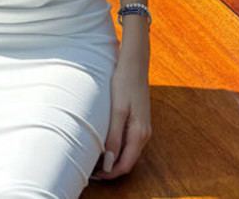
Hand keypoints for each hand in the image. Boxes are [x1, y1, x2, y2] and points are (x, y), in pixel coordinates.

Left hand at [93, 49, 150, 179]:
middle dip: (112, 168)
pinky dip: (119, 147)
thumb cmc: (125, 83)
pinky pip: (130, 142)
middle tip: (93, 169)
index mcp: (139, 133)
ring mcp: (144, 127)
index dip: (110, 173)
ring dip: (115, 158)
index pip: (125, 164)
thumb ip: (114, 137)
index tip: (95, 175)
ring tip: (97, 158)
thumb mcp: (117, 110)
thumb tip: (110, 163)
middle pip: (129, 160)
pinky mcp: (140, 120)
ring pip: (129, 152)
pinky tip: (107, 143)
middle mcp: (145, 133)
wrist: (135, 63)